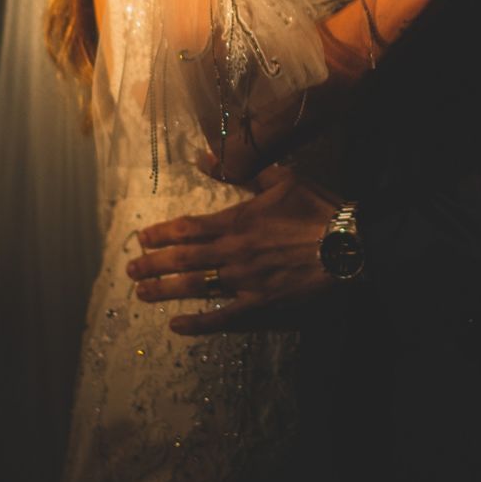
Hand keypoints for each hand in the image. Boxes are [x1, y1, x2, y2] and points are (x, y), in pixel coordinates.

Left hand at [126, 166, 341, 333]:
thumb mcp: (284, 178)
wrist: (350, 247)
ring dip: (165, 290)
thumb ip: (246, 170)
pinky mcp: (260, 307)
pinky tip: (178, 326)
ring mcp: (245, 282)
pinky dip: (197, 324)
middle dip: (153, 264)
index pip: (188, 227)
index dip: (161, 234)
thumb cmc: (320, 210)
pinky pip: (221, 319)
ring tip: (142, 294)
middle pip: (183, 258)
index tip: (141, 238)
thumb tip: (206, 156)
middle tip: (130, 270)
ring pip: (195, 287)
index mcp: (238, 220)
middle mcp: (234, 252)